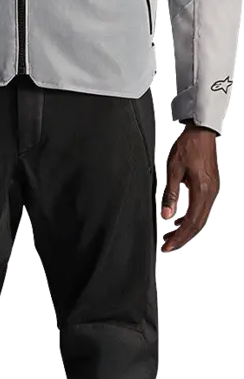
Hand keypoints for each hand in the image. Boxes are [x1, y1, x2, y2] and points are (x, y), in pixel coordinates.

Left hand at [161, 122, 219, 252]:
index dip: (179, 237)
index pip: (191, 223)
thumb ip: (170, 195)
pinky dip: (190, 218)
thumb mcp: (174, 170)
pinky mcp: (210, 188)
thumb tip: (166, 216)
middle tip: (166, 246)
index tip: (167, 246)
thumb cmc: (188, 146)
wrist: (202, 131)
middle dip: (181, 238)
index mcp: (202, 191)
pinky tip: (178, 220)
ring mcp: (212, 192)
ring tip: (169, 235)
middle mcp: (210, 194)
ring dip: (185, 229)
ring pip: (200, 218)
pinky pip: (201, 209)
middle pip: (197, 225)